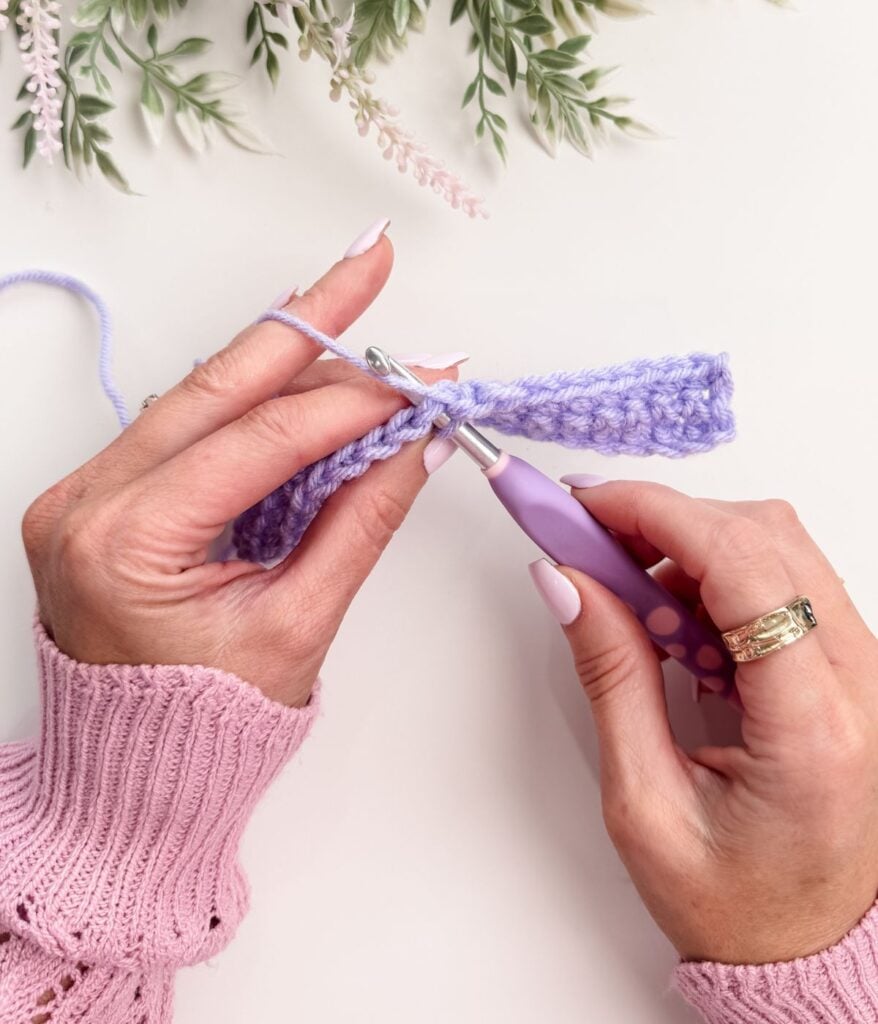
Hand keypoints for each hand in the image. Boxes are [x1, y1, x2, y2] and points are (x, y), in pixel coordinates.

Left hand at [21, 236, 455, 706]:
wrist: (134, 773)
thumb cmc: (206, 727)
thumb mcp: (298, 626)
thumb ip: (359, 523)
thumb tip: (414, 443)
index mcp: (124, 543)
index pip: (260, 441)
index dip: (351, 402)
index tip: (421, 379)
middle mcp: (87, 501)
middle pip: (216, 386)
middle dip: (306, 322)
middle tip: (369, 263)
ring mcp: (86, 491)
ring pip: (201, 396)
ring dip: (284, 359)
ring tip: (353, 316)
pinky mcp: (105, 493)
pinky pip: (189, 425)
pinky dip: (254, 400)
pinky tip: (305, 372)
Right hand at [549, 482, 877, 963]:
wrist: (806, 946)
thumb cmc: (737, 902)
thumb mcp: (645, 803)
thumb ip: (611, 678)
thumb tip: (569, 583)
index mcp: (814, 726)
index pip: (742, 564)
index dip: (655, 514)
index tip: (585, 506)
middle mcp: (861, 683)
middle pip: (764, 535)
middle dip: (664, 522)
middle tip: (590, 545)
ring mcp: (864, 669)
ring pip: (774, 546)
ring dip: (688, 548)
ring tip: (630, 602)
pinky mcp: (849, 665)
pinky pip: (780, 580)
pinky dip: (714, 578)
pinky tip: (674, 624)